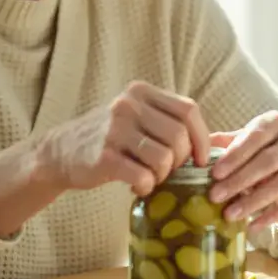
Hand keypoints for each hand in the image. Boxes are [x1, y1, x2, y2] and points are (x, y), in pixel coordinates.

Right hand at [37, 81, 212, 196]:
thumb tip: (217, 145)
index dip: (203, 138)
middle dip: (182, 161)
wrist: (60, 153)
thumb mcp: (136, 117)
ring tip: (150, 178)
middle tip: (169, 172)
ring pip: (164, 158)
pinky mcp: (104, 156)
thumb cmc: (109, 138)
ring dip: (163, 176)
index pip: (188, 110)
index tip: (202, 160)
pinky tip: (136, 186)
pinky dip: (146, 186)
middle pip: (179, 137)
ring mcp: (114, 130)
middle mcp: (128, 105)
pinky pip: (143, 176)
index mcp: (141, 92)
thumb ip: (169, 122)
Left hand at [207, 111, 277, 231]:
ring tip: (230, 214)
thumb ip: (225, 143)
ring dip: (253, 201)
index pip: (255, 136)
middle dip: (239, 180)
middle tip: (215, 196)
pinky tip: (253, 225)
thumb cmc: (265, 152)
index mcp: (276, 123)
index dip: (235, 156)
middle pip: (267, 161)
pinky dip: (273, 215)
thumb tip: (194, 149)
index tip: (215, 173)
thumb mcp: (247, 143)